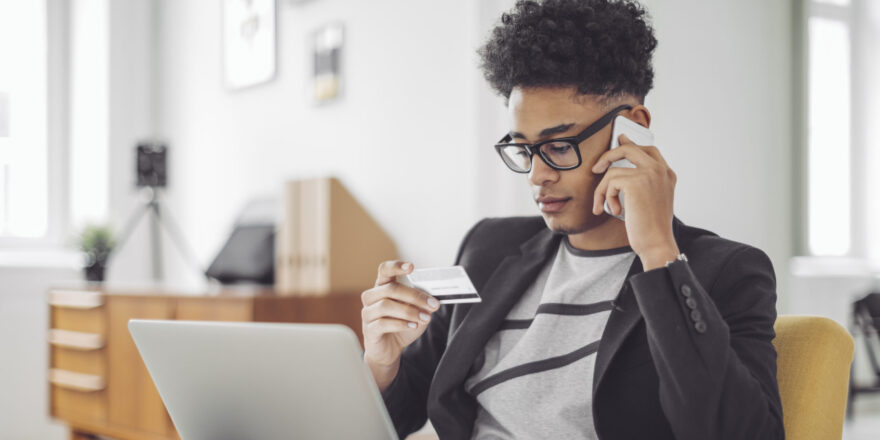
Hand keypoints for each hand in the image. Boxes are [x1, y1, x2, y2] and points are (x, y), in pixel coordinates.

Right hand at [361, 260, 439, 389]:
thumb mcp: (416, 312)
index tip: (411, 267)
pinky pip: (382, 323)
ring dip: (409, 311)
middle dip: (415, 296)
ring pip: (386, 305)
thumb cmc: (401, 326)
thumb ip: (422, 304)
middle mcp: (372, 297)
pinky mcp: (368, 330)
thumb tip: (432, 300)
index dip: (396, 266)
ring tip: (425, 318)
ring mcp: (368, 313)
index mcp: (383, 287)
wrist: (389, 350)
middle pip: (390, 288)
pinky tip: (413, 326)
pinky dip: (400, 324)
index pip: (385, 270)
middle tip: (433, 304)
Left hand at [591, 134, 679, 269]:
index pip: (648, 150)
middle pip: (629, 149)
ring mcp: (650, 174)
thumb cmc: (650, 226)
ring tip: (606, 206)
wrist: (656, 242)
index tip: (619, 140)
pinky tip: (614, 210)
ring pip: (612, 171)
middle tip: (596, 168)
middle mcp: (660, 170)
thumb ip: (640, 181)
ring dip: (603, 191)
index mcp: (667, 174)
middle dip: (608, 156)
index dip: (630, 144)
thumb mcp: (649, 199)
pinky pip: (609, 182)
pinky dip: (605, 197)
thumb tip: (621, 168)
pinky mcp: (636, 182)